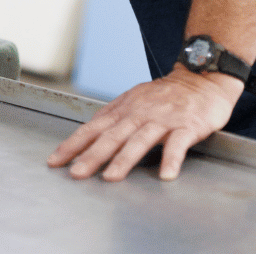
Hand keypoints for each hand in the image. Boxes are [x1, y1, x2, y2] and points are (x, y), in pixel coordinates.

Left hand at [47, 66, 241, 181]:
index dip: (73, 144)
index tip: (55, 161)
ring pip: (140, 140)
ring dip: (125, 159)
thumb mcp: (133, 100)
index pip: (93, 128)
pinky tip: (166, 175)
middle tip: (75, 174)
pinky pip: (178, 144)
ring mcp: (163, 119)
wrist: (199, 78)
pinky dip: (172, 159)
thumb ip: (114, 117)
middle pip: (112, 136)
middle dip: (92, 155)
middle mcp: (139, 113)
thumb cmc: (165, 95)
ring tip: (111, 177)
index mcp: (124, 109)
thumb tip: (88, 133)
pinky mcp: (187, 125)